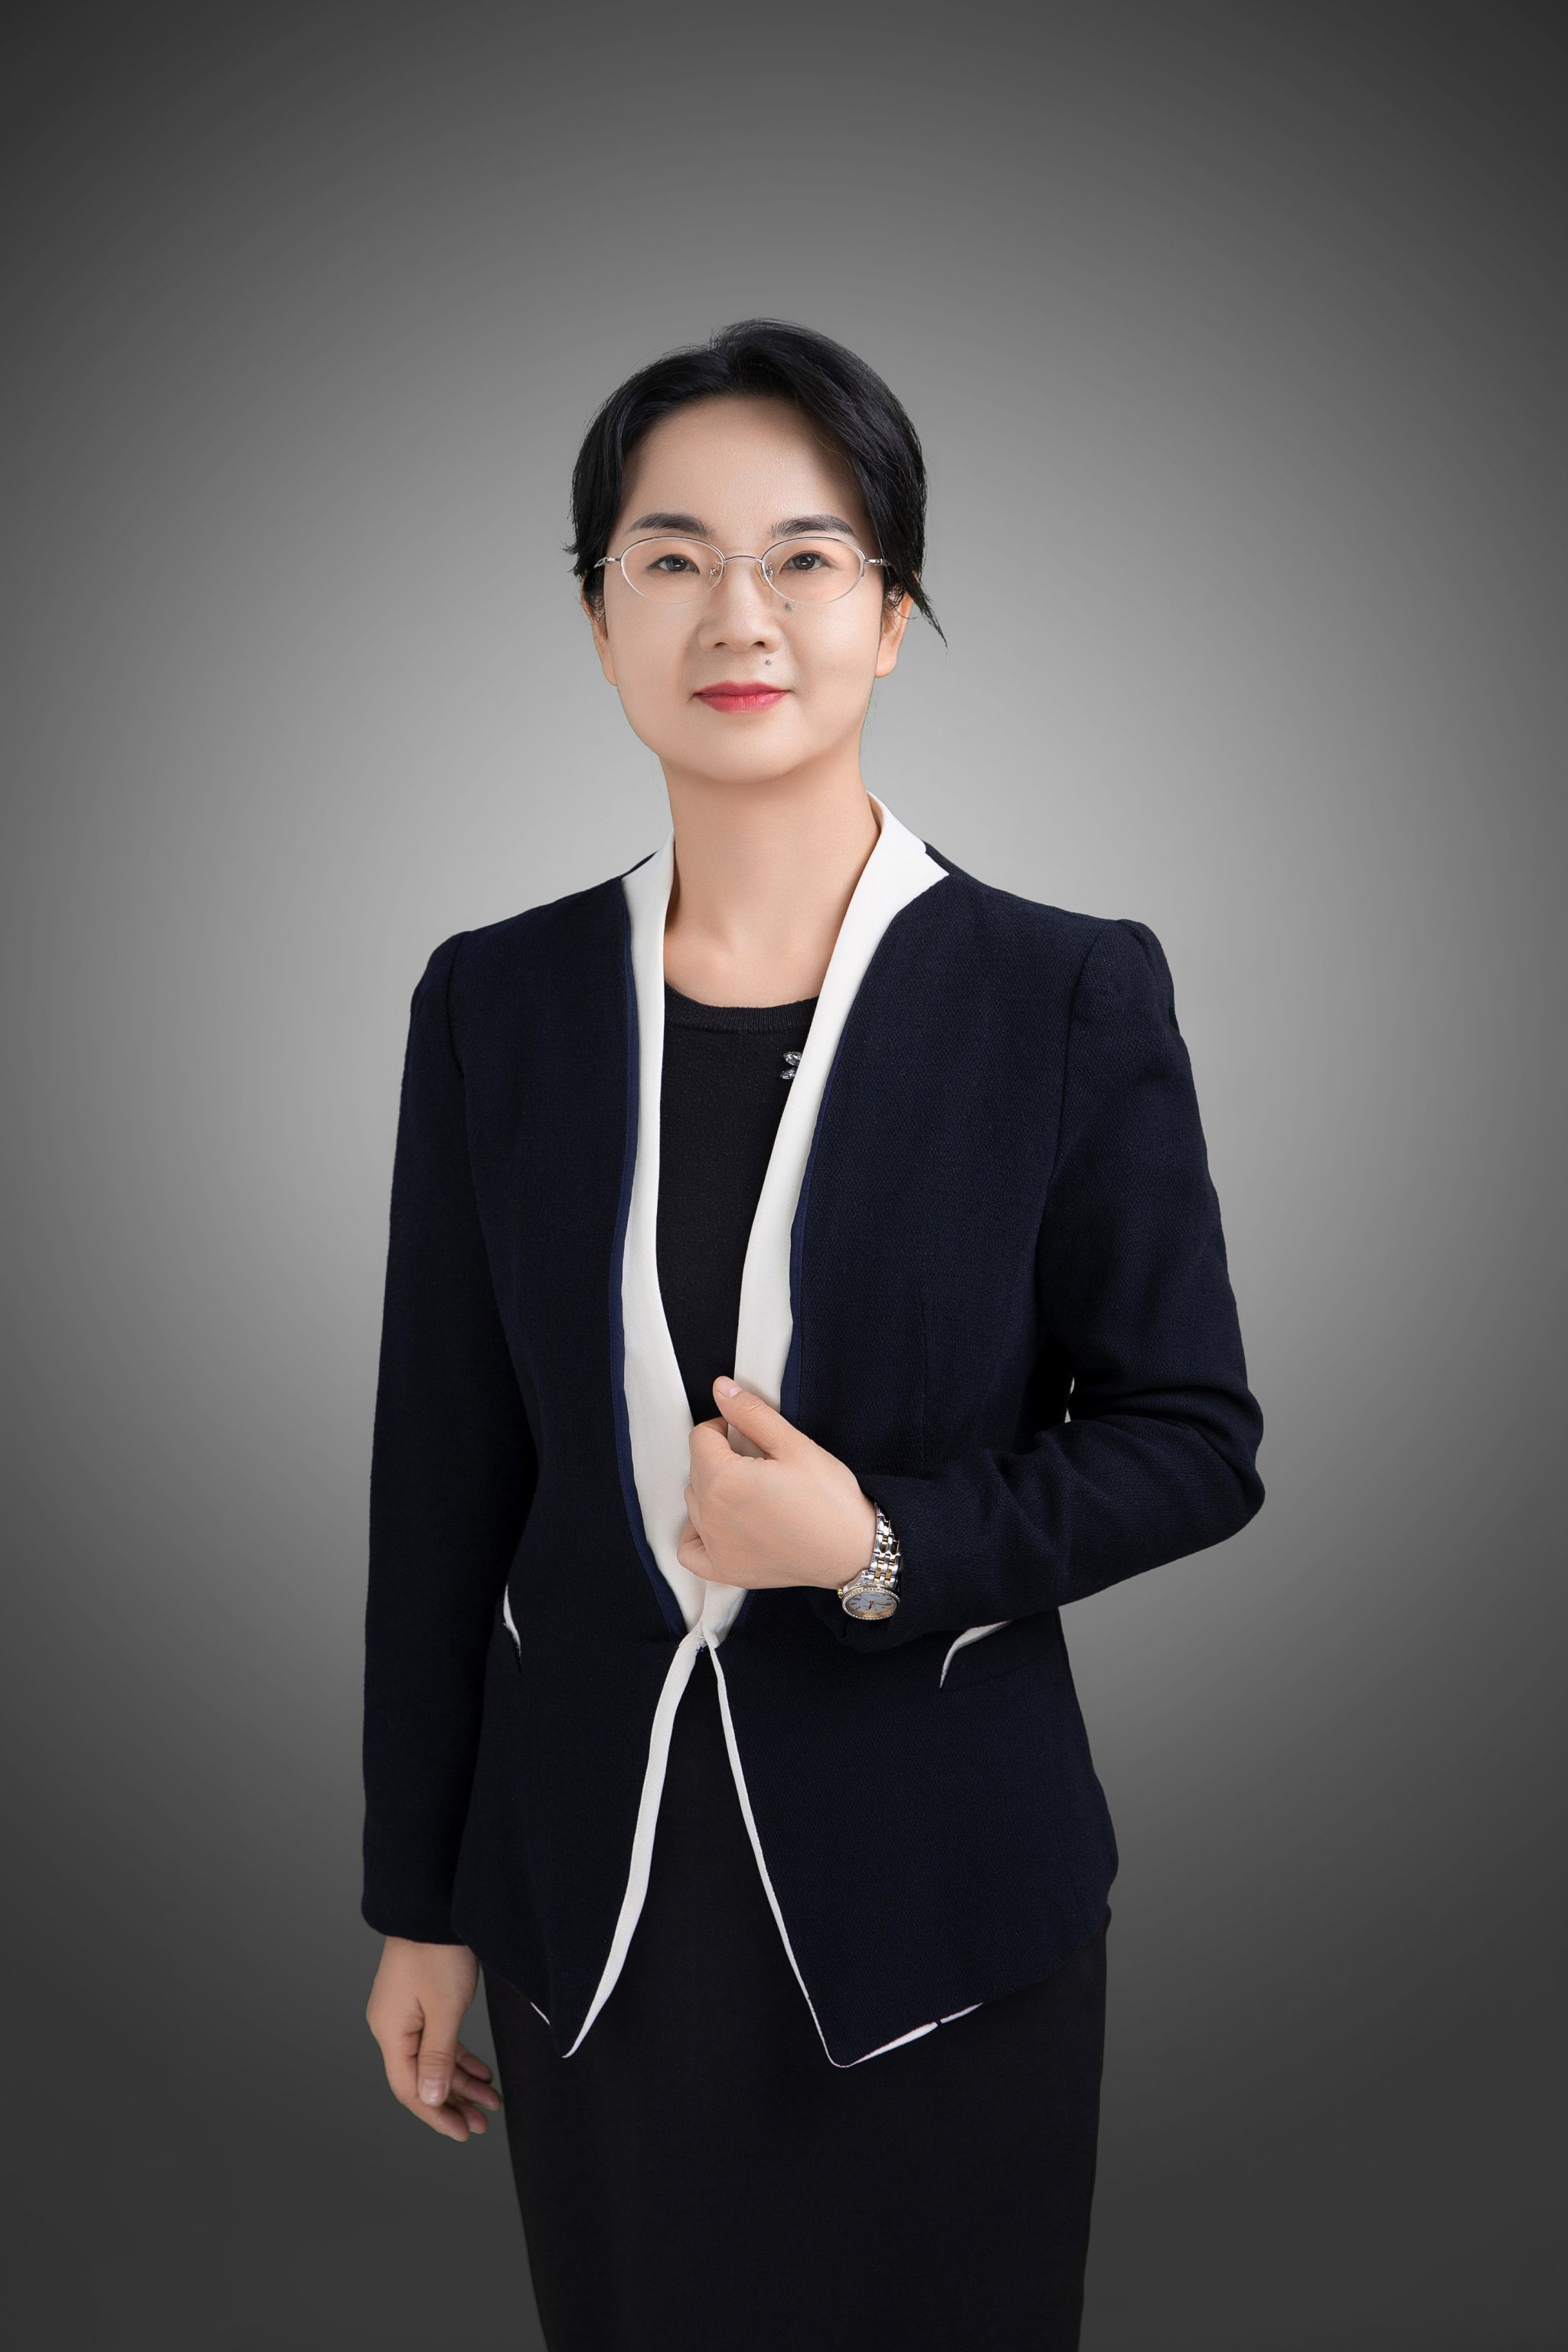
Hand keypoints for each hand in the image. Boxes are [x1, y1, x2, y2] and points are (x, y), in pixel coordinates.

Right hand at [366, 1937, 502, 2142]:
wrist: (434, 1905)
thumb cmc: (438, 1952)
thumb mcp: (444, 2009)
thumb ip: (437, 2058)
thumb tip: (429, 2100)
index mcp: (390, 2032)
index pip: (410, 2089)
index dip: (436, 2114)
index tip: (463, 2132)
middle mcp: (392, 2027)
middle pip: (421, 2079)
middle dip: (453, 2103)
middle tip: (482, 2123)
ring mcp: (405, 2015)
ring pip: (432, 2062)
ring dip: (461, 2083)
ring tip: (490, 2101)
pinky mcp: (419, 2003)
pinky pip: (438, 2042)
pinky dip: (459, 2059)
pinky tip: (481, 2073)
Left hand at [678, 1376, 878, 1593]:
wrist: (854, 1550)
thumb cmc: (829, 1499)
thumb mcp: (794, 1444)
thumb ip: (751, 1414)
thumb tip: (722, 1390)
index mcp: (723, 1480)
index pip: (700, 1437)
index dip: (724, 1427)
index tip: (746, 1432)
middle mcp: (710, 1515)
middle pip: (696, 1468)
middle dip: (719, 1456)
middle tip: (758, 1461)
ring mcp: (715, 1546)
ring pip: (694, 1502)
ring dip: (712, 1489)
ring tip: (750, 1490)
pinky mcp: (725, 1570)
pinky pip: (689, 1550)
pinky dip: (697, 1533)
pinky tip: (721, 1524)